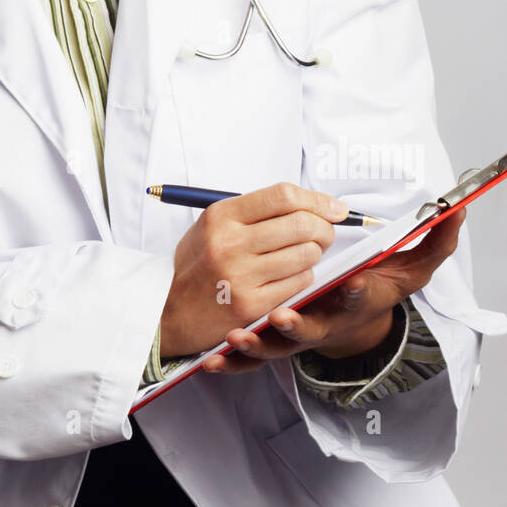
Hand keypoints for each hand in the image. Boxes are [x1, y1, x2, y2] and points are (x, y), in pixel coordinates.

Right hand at [159, 182, 345, 357]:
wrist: (171, 311)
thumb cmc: (198, 264)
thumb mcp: (212, 225)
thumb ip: (253, 212)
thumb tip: (307, 203)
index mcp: (221, 216)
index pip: (283, 196)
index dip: (317, 200)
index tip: (335, 207)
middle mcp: (230, 242)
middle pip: (301, 224)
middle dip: (324, 227)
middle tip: (325, 233)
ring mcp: (241, 275)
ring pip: (306, 254)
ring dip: (314, 253)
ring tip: (305, 254)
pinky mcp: (252, 304)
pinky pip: (300, 283)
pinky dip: (304, 276)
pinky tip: (293, 275)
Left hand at [202, 208, 465, 374]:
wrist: (353, 317)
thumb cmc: (374, 285)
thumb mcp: (410, 266)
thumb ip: (434, 241)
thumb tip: (457, 211)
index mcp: (354, 301)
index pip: (359, 296)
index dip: (357, 291)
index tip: (353, 283)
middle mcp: (324, 320)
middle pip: (311, 328)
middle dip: (296, 324)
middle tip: (281, 316)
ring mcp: (295, 334)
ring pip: (275, 346)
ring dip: (256, 345)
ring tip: (236, 338)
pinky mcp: (272, 341)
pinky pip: (250, 357)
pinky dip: (230, 361)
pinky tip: (210, 361)